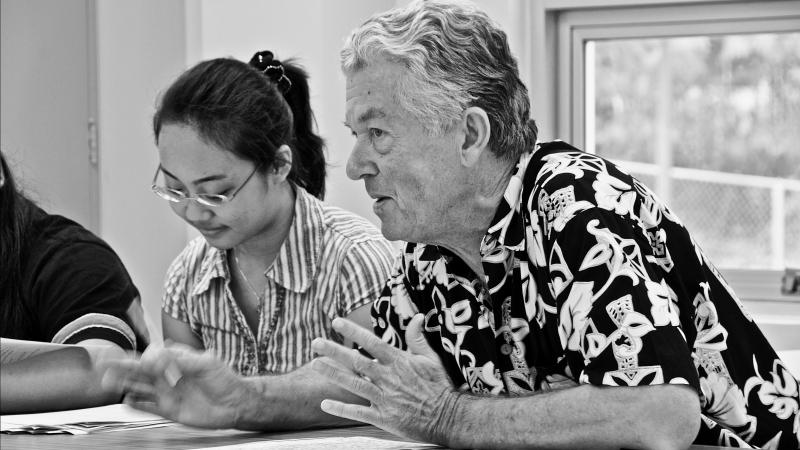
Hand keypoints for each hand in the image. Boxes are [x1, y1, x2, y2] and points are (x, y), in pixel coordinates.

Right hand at [100, 343, 252, 428]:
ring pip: (139, 387)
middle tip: (104, 364)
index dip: (146, 356)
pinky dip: (136, 405)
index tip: (147, 361)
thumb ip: (181, 360)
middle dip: (123, 366)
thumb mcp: (206, 364)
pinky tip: (126, 401)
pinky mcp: (168, 409)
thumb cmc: (224, 380)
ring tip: (107, 382)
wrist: (234, 404)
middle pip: (140, 370)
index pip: (154, 354)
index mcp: (177, 359)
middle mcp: (168, 375)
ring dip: (124, 384)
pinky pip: (147, 407)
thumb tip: (157, 355)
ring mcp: (167, 392)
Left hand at [310, 314, 459, 445]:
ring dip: (332, 374)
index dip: (353, 331)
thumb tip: (417, 316)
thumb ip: (418, 338)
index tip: (337, 322)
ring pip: (353, 384)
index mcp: (399, 361)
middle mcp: (388, 378)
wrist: (448, 417)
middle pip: (356, 361)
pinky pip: (358, 412)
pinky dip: (341, 408)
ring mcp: (384, 398)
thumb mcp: (431, 358)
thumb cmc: (440, 386)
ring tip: (314, 365)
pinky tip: (325, 404)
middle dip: (334, 350)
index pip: (371, 342)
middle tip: (315, 342)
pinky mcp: (384, 417)